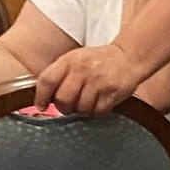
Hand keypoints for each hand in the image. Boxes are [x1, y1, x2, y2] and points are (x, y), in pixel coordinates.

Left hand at [33, 42, 149, 117]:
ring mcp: (98, 82)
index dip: (41, 97)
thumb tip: (46, 96)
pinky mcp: (111, 94)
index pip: (47, 80)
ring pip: (80, 108)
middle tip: (67, 107)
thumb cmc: (99, 60)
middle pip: (62, 99)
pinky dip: (94, 112)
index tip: (41, 106)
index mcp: (69, 60)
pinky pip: (96, 112)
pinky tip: (96, 105)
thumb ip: (60, 73)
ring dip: (80, 111)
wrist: (128, 57)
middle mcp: (82, 70)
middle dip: (62, 108)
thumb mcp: (75, 58)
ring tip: (84, 104)